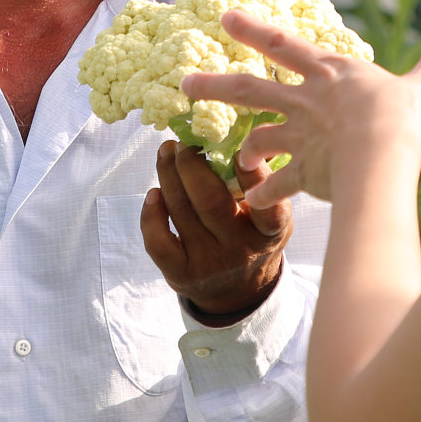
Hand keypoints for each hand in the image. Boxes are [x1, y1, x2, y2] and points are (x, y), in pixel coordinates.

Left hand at [140, 139, 292, 321]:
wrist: (238, 290)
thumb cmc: (252, 235)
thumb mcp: (268, 214)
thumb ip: (258, 182)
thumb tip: (239, 131)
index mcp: (269, 233)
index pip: (267, 206)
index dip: (253, 174)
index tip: (238, 145)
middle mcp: (240, 250)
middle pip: (209, 201)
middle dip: (191, 164)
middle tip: (183, 142)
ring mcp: (208, 264)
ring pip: (181, 212)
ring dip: (167, 175)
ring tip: (166, 152)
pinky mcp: (180, 274)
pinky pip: (158, 241)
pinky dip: (151, 213)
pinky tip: (154, 193)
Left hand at [181, 11, 420, 207]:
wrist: (382, 154)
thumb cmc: (402, 114)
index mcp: (329, 73)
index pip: (283, 45)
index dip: (253, 30)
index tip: (224, 17)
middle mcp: (305, 102)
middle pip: (249, 90)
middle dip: (214, 85)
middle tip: (184, 84)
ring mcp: (300, 138)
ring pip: (259, 138)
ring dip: (245, 148)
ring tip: (236, 157)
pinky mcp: (304, 172)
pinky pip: (279, 186)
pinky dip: (266, 195)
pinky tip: (254, 203)